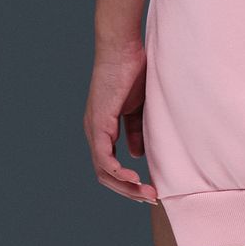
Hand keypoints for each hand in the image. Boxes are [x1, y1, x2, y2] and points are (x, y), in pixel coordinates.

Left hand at [85, 38, 158, 203]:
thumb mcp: (138, 109)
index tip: (149, 189)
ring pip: (103, 171)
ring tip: (146, 192)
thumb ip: (136, 132)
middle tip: (150, 197)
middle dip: (128, 190)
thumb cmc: (133, 72)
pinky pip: (104, 157)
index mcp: (102, 129)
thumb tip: (136, 155)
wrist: (123, 48)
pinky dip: (118, 171)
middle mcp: (94, 132)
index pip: (109, 166)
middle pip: (105, 175)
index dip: (127, 182)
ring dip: (125, 186)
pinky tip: (134, 177)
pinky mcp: (99, 122)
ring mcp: (94, 128)